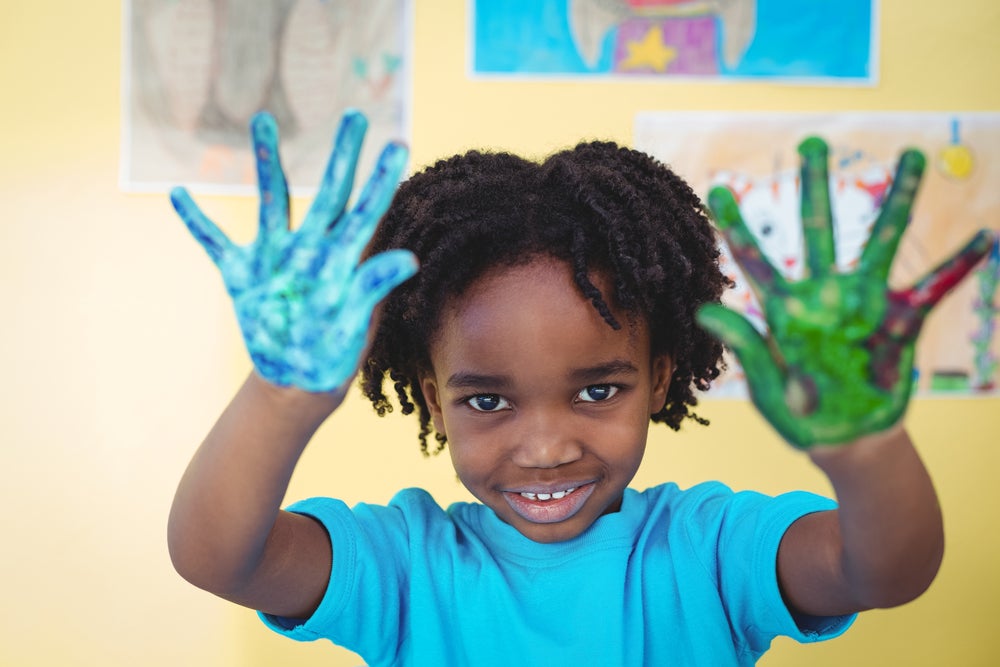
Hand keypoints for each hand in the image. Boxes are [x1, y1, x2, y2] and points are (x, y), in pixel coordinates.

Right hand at [170, 111, 416, 391]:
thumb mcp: (354, 324)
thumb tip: (408, 259)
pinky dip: (196, 221)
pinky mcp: (242, 275)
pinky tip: (177, 194)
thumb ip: (372, 287)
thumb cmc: (332, 353)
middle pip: (329, 193)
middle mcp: (311, 249)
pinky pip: (215, 242)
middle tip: (356, 116)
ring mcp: (274, 258)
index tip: (398, 143)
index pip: (367, 212)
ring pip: (271, 201)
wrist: (295, 380)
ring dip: (266, 162)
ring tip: (263, 120)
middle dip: (342, 155)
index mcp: (342, 261)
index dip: (381, 179)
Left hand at [698, 137, 994, 447]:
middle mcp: (824, 294)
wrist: (844, 438)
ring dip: (897, 199)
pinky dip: (958, 266)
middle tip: (811, 142)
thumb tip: (704, 310)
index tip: (717, 189)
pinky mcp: (900, 321)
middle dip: (815, 187)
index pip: (756, 261)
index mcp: (784, 309)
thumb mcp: (765, 387)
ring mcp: (864, 303)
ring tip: (912, 155)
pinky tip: (984, 238)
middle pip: (818, 230)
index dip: (738, 227)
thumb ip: (745, 346)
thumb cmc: (797, 413)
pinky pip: (933, 288)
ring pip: (881, 241)